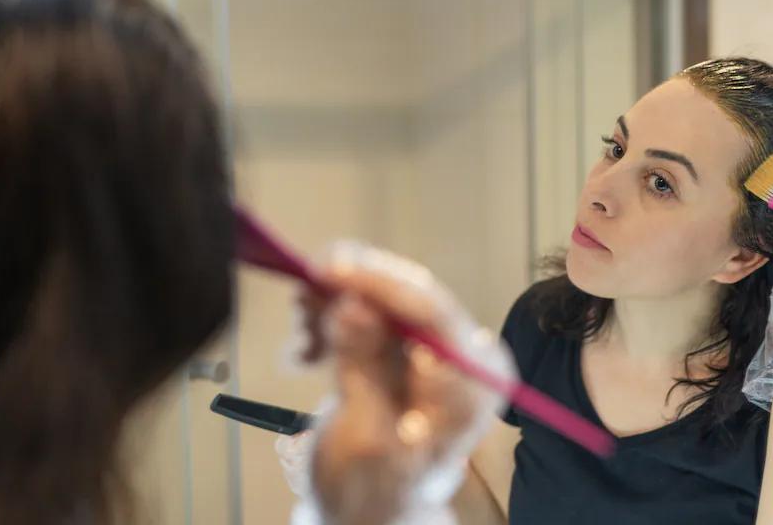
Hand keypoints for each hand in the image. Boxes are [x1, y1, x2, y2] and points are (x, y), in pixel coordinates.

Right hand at [296, 243, 510, 524]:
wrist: (369, 507)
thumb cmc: (374, 489)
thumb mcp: (363, 439)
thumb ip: (362, 369)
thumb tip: (354, 304)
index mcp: (471, 383)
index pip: (430, 312)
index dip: (377, 283)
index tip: (325, 271)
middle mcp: (463, 354)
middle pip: (405, 296)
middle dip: (347, 291)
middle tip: (300, 302)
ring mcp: (435, 346)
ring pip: (381, 294)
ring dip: (332, 304)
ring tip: (302, 343)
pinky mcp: (407, 342)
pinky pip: (368, 306)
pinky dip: (332, 316)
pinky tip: (308, 349)